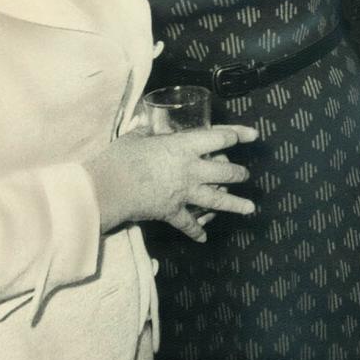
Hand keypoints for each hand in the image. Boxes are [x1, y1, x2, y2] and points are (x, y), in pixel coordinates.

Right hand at [84, 125, 258, 241]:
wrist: (107, 189)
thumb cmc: (120, 157)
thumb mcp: (136, 136)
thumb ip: (147, 128)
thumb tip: (148, 120)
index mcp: (184, 147)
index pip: (219, 138)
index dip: (238, 134)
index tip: (252, 135)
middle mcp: (190, 170)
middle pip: (224, 171)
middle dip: (239, 173)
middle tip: (246, 174)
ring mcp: (184, 193)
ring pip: (216, 199)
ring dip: (235, 204)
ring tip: (249, 208)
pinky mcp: (172, 212)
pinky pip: (188, 224)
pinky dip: (196, 231)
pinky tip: (203, 239)